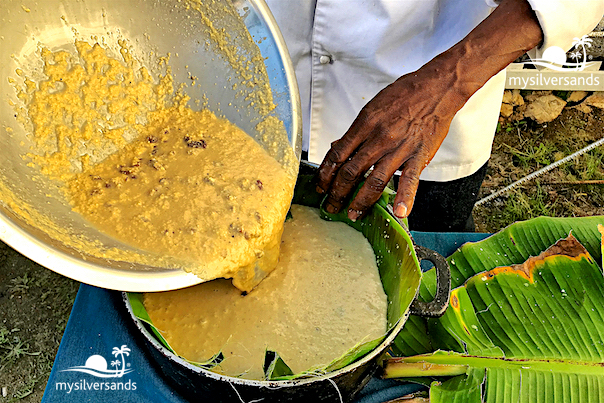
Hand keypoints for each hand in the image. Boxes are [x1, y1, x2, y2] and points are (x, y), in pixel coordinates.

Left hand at [316, 63, 461, 220]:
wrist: (437, 87)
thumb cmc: (405, 95)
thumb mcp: (372, 108)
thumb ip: (356, 131)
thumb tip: (337, 148)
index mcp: (365, 125)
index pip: (337, 154)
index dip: (325, 174)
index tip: (320, 186)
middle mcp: (379, 138)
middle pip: (351, 171)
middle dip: (337, 193)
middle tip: (331, 205)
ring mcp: (399, 148)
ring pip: (374, 180)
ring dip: (360, 201)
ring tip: (353, 214)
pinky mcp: (419, 155)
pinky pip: (410, 180)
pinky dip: (404, 197)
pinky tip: (398, 212)